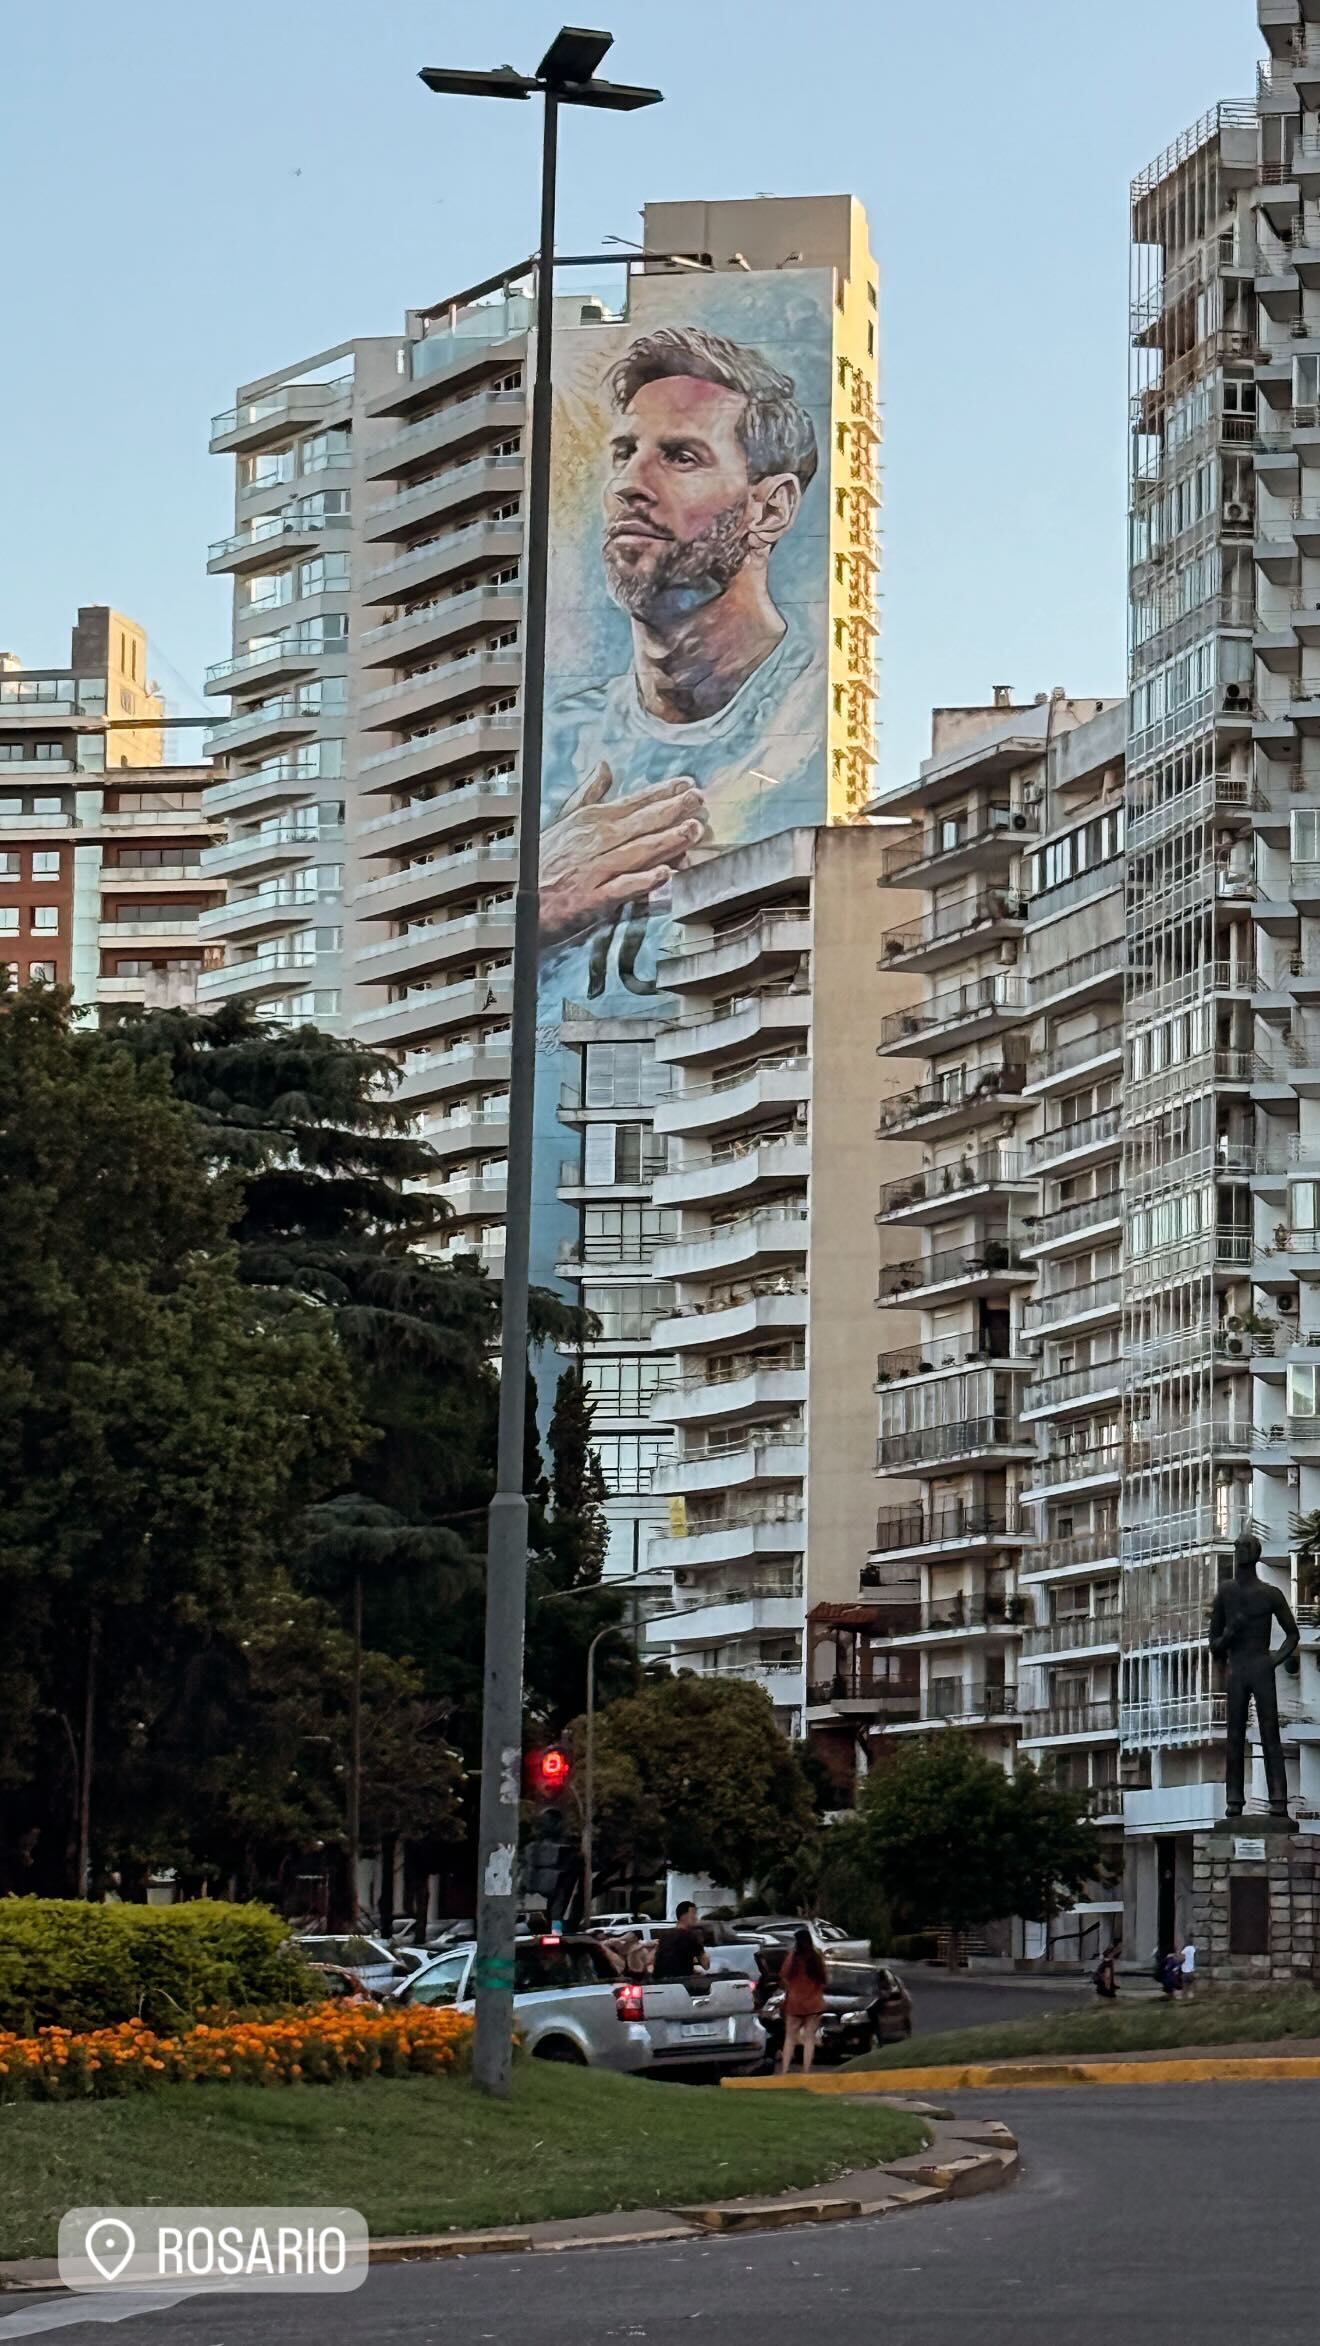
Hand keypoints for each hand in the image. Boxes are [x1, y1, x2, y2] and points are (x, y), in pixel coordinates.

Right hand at [539, 762, 706, 947]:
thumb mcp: (563, 822)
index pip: (633, 801)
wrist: (516, 901)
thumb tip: (604, 767)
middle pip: (640, 822)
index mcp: (590, 822)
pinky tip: (664, 874)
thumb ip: (589, 795)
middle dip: (672, 810)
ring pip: (636, 851)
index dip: (662, 792)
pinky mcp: (591, 900)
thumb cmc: (540, 863)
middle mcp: (594, 842)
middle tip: (699, 800)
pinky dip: (642, 881)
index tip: (687, 783)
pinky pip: (620, 888)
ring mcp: (594, 871)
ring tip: (693, 831)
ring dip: (667, 840)